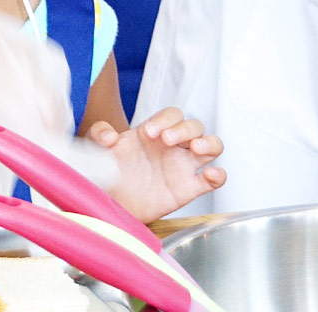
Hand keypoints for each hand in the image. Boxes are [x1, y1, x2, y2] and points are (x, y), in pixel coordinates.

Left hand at [88, 107, 225, 222]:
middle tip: (167, 139)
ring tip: (195, 148)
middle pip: (194, 126)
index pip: (172, 115)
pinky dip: (218, 175)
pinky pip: (214, 180)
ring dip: (209, 143)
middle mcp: (172, 147)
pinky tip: (210, 174)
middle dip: (184, 129)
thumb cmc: (110, 172)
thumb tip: (110, 135)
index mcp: (153, 133)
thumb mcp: (98, 149)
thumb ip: (98, 134)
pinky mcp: (189, 188)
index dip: (165, 119)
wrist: (112, 202)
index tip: (148, 132)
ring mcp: (183, 166)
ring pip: (212, 146)